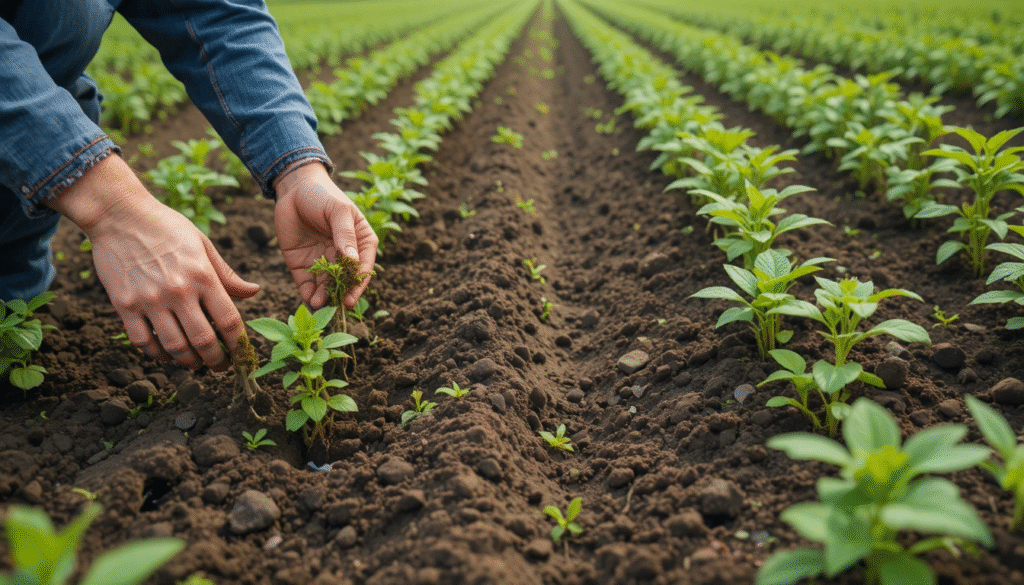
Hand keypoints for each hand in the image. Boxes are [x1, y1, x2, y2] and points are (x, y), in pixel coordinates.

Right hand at [47, 155, 259, 370]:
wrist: (119, 214)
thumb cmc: (166, 227)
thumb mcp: (203, 244)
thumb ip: (227, 274)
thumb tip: (255, 292)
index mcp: (203, 275)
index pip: (229, 321)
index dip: (239, 344)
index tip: (242, 353)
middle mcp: (178, 291)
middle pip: (204, 341)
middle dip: (217, 361)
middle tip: (221, 367)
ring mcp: (150, 300)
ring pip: (174, 346)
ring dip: (188, 362)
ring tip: (195, 364)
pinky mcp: (125, 304)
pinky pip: (143, 341)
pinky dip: (157, 354)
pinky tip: (165, 354)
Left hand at [273, 161, 376, 308]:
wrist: (293, 188)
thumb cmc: (323, 195)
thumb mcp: (338, 211)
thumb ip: (345, 235)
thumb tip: (352, 260)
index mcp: (360, 242)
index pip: (363, 267)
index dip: (358, 283)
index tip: (350, 297)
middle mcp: (343, 256)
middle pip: (345, 281)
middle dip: (340, 295)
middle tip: (334, 307)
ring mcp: (323, 262)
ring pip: (326, 286)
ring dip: (324, 297)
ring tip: (318, 304)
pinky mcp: (303, 265)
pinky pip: (307, 285)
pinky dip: (308, 295)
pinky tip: (308, 302)